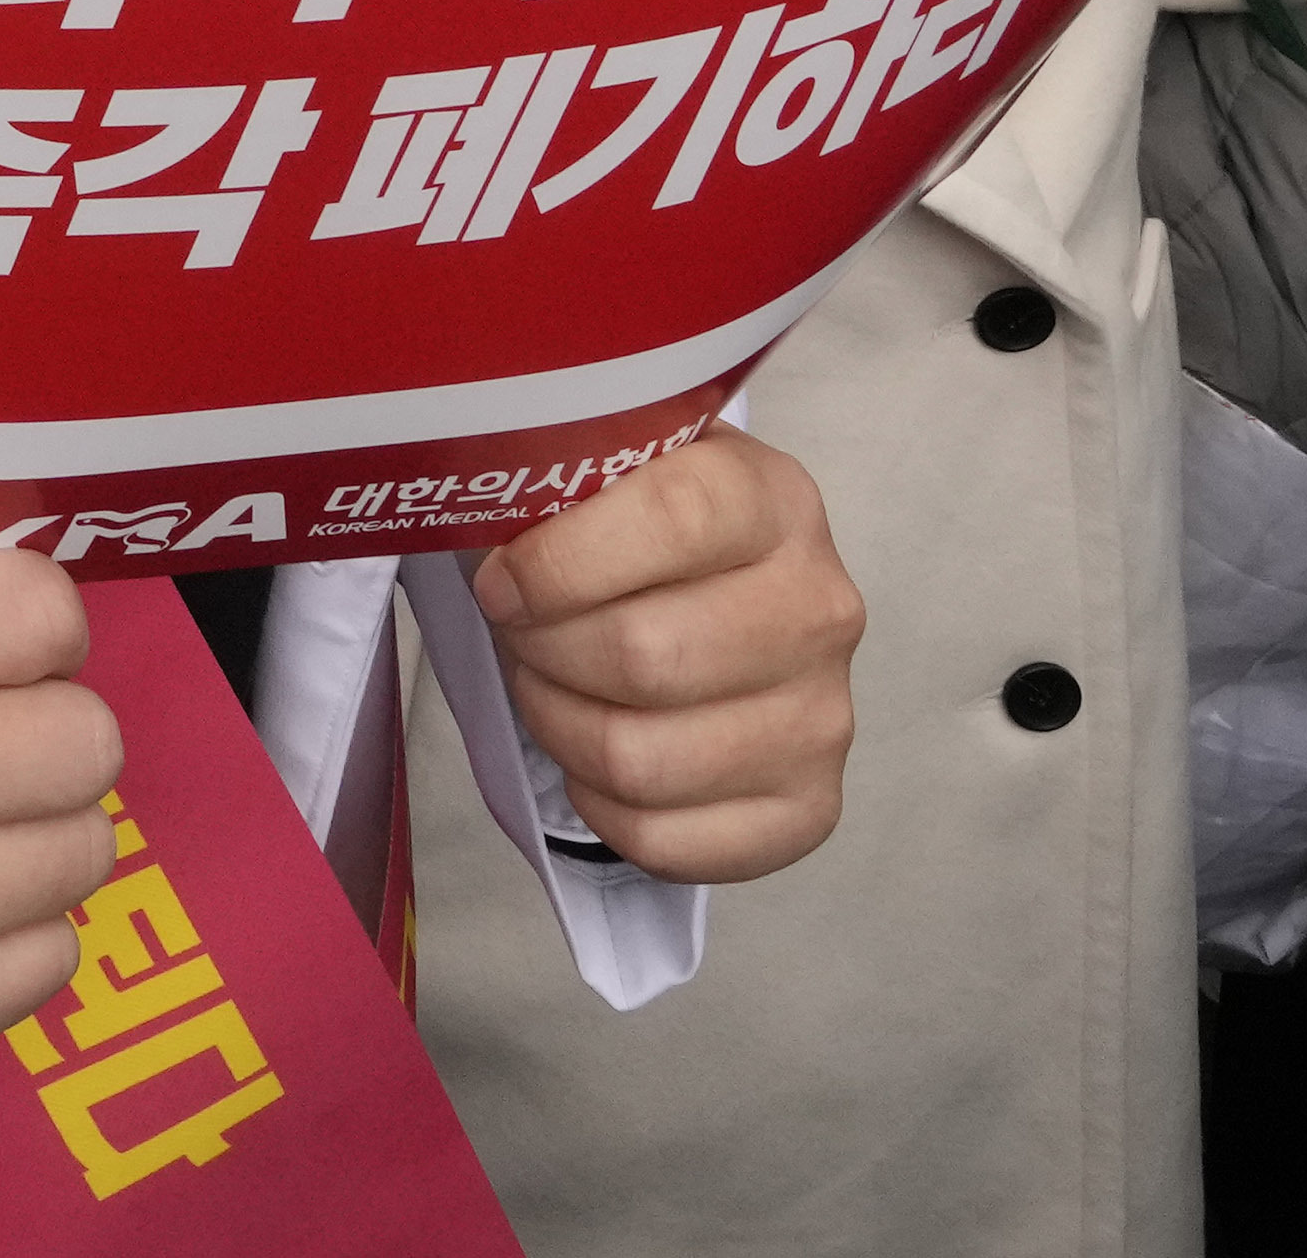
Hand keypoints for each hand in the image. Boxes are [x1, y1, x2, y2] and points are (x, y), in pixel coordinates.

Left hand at [465, 425, 862, 883]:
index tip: (499, 579)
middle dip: (543, 650)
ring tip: (548, 686)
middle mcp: (818, 608)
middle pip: (644, 656)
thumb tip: (483, 519)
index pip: (671, 519)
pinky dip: (599, 805)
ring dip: (559, 726)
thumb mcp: (611, 468)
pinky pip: (665, 839)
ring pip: (639, 758)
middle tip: (519, 634)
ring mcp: (823, 717)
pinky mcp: (808, 808)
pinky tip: (593, 756)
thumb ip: (562, 476)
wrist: (721, 595)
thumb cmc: (640, 532)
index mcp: (772, 500)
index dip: (558, 560)